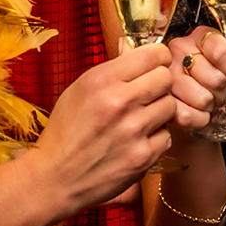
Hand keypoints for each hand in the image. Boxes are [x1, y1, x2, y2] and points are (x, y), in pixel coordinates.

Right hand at [29, 43, 178, 212]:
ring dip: (160, 112)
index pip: (154, 54)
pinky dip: (156, 138)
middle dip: (160, 85)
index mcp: (101, 80)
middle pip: (167, 78)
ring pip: (171, 106)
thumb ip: (111, 70)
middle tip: (148, 95)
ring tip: (141, 119)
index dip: (158, 59)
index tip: (155, 66)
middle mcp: (120, 101)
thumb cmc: (65, 132)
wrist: (54, 178)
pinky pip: (167, 136)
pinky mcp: (143, 157)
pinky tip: (138, 141)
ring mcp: (133, 131)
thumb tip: (132, 47)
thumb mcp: (78, 90)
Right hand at [163, 27, 225, 134]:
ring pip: (203, 99)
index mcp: (199, 37)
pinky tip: (200, 112)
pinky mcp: (160, 98)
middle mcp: (178, 50)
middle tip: (222, 92)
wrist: (188, 100)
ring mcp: (166, 74)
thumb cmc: (211, 79)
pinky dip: (200, 119)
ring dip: (212, 106)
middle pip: (215, 79)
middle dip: (225, 92)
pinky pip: (187, 116)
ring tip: (210, 101)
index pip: (220, 50)